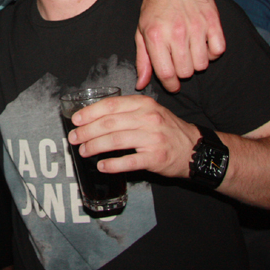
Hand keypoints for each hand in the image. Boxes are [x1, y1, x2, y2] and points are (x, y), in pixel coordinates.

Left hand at [66, 94, 200, 177]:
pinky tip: (101, 166)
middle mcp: (148, 118)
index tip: (76, 120)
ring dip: (95, 146)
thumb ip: (127, 111)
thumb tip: (94, 117)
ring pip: (115, 140)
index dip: (90, 113)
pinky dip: (112, 164)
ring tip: (83, 151)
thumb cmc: (167, 130)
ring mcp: (152, 138)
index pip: (111, 105)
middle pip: (109, 123)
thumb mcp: (151, 111)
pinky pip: (128, 161)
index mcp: (144, 104)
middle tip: (74, 138)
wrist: (195, 149)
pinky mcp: (155, 157)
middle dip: (87, 131)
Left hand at [135, 0, 224, 90]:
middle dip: (182, 72)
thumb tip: (142, 84)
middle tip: (179, 62)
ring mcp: (196, 26)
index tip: (173, 86)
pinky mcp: (212, 20)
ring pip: (203, 64)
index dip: (171, 85)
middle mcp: (176, 32)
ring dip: (197, 63)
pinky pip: (218, 50)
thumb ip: (143, 60)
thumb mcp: (141, 32)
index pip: (167, 74)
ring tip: (190, 52)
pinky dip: (212, 52)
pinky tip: (204, 45)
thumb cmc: (154, 7)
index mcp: (156, 36)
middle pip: (186, 72)